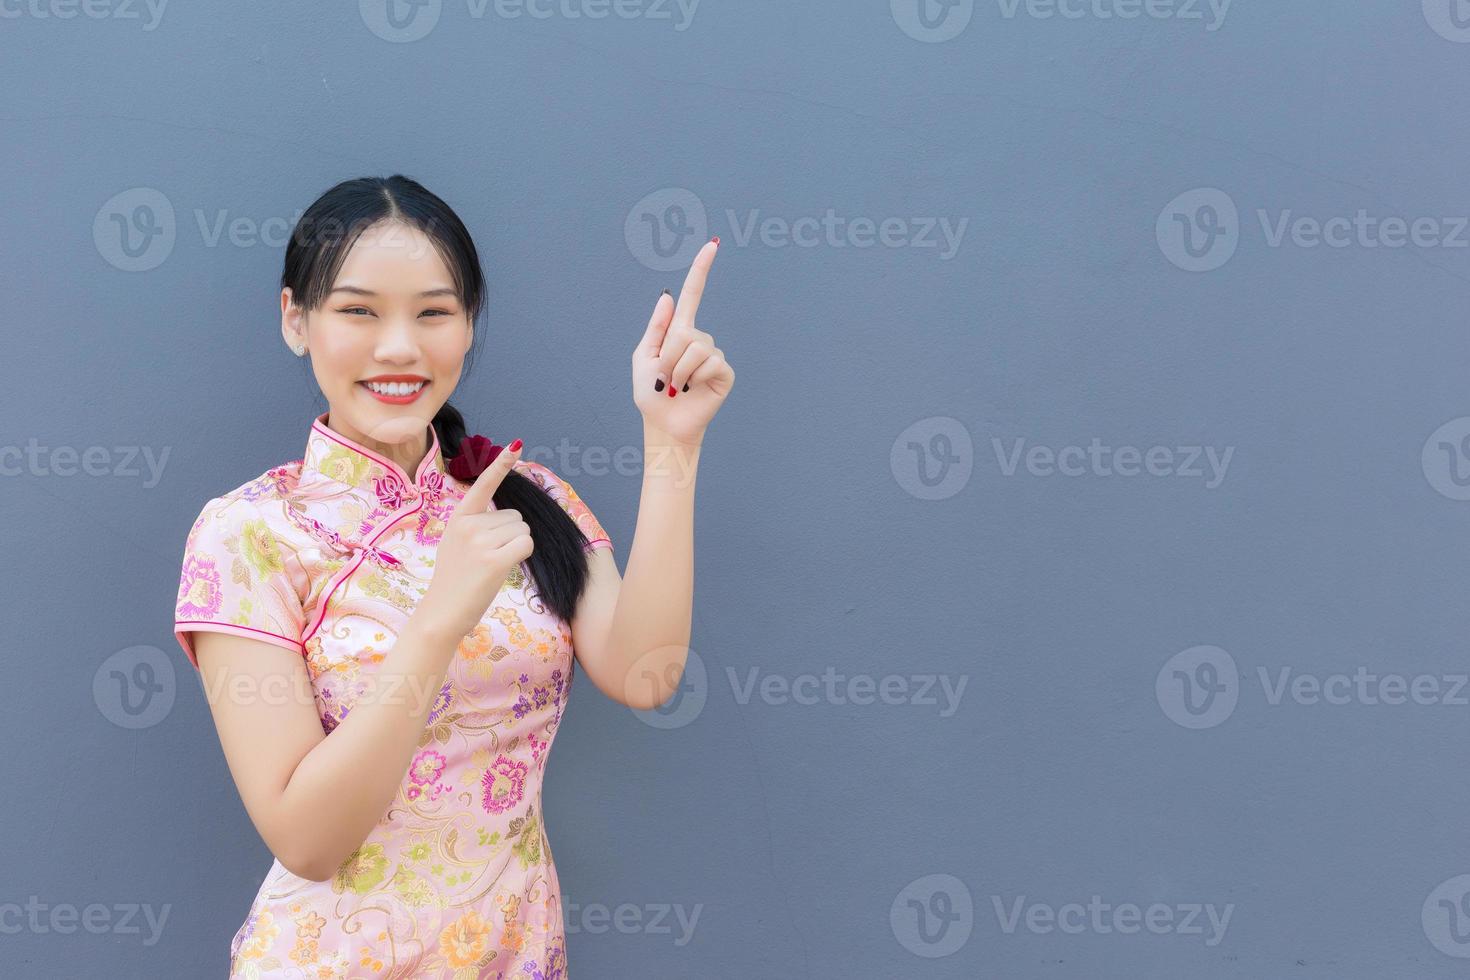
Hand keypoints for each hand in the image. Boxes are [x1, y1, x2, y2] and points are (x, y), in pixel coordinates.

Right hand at [416, 440, 531, 642]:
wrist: (441, 613)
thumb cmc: (454, 580)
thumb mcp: (456, 543)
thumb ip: (476, 526)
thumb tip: (510, 517)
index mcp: (459, 518)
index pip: (482, 485)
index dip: (500, 465)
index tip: (515, 446)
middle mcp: (468, 524)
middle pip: (515, 516)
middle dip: (511, 535)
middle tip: (488, 558)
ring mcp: (480, 541)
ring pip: (522, 530)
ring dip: (516, 547)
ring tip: (492, 564)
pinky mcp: (493, 559)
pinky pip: (525, 544)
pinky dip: (521, 555)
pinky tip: (503, 567)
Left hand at [632, 238, 735, 445]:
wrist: (664, 425)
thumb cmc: (651, 394)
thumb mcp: (643, 356)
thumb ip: (656, 328)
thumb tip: (668, 296)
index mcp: (679, 332)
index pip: (693, 295)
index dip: (701, 270)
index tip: (712, 245)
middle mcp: (700, 340)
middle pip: (686, 331)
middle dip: (667, 356)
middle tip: (664, 378)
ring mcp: (714, 356)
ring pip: (695, 347)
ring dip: (677, 370)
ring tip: (676, 386)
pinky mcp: (724, 372)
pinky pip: (709, 361)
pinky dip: (692, 377)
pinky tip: (691, 390)